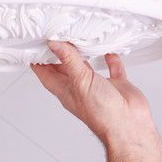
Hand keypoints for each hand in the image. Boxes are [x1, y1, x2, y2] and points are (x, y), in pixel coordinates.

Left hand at [30, 41, 154, 144]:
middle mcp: (80, 88)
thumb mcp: (80, 81)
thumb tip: (55, 44)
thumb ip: (69, 60)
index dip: (38, 61)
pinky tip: (109, 50)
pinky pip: (112, 69)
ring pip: (87, 67)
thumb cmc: (102, 113)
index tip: (34, 45)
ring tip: (77, 37)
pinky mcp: (115, 86)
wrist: (127, 126)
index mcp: (66, 90)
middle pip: (64, 68)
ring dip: (83, 53)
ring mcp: (97, 87)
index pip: (46, 74)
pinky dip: (110, 59)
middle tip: (53, 35)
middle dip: (58, 53)